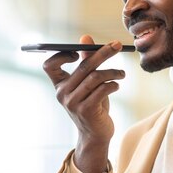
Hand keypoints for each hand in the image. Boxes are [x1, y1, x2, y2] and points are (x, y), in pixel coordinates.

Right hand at [43, 34, 125, 172]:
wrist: (96, 134)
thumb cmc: (93, 105)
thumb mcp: (89, 83)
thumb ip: (86, 61)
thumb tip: (85, 37)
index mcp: (59, 85)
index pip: (49, 66)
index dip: (61, 55)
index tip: (78, 51)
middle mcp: (62, 94)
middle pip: (82, 66)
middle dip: (102, 53)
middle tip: (117, 45)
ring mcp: (73, 103)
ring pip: (95, 77)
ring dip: (113, 72)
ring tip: (122, 74)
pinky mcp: (86, 110)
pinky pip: (102, 89)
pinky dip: (113, 84)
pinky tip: (117, 85)